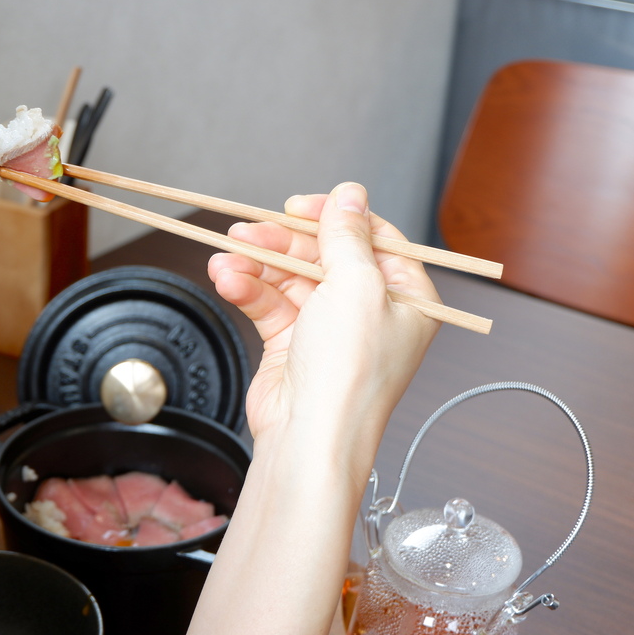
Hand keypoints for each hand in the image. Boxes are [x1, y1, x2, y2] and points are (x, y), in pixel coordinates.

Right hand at [192, 183, 439, 634]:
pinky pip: (270, 302)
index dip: (336, 217)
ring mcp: (330, 327)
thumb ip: (347, 236)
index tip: (299, 206)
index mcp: (405, 296)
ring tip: (228, 258)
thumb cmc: (348, 373)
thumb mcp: (355, 287)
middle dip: (284, 241)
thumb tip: (349, 194)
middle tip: (248, 230)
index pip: (374, 238)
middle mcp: (370, 310)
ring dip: (257, 264)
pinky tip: (228, 279)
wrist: (310, 439)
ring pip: (290, 276)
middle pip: (324, 254)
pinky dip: (248, 289)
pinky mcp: (293, 342)